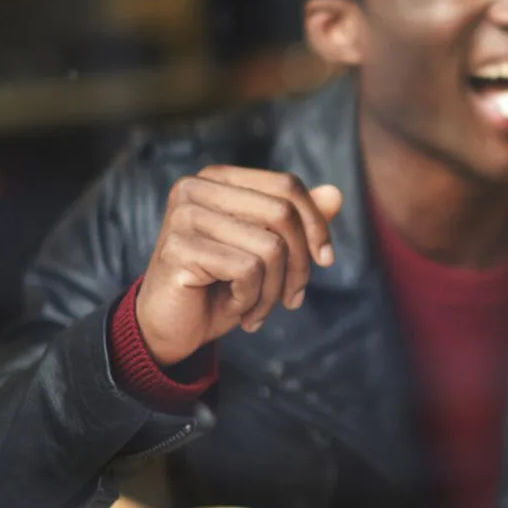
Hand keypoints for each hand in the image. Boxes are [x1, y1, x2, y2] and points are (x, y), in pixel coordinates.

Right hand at [135, 166, 342, 365]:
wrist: (171, 328)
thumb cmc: (221, 286)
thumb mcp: (267, 253)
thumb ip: (298, 222)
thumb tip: (336, 194)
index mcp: (219, 179)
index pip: (287, 186)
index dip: (316, 223)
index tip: (325, 260)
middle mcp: (197, 188)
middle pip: (282, 214)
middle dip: (300, 264)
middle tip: (294, 298)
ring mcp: (184, 215)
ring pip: (270, 248)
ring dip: (274, 291)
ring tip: (259, 310)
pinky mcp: (178, 247)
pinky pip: (247, 271)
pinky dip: (252, 299)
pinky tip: (237, 310)